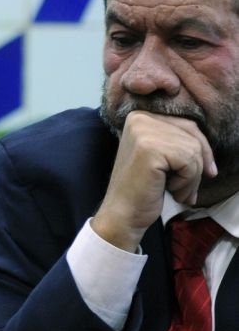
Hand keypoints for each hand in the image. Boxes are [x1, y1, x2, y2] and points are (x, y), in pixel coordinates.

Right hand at [92, 111, 215, 250]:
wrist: (123, 213)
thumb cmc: (144, 188)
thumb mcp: (161, 155)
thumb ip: (178, 140)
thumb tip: (208, 147)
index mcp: (139, 116)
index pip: (188, 124)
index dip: (201, 149)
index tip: (207, 171)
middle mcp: (139, 118)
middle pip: (193, 134)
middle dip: (197, 164)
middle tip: (187, 188)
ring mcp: (142, 132)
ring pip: (193, 149)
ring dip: (192, 177)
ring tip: (176, 191)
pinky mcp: (149, 149)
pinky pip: (189, 161)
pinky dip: (187, 181)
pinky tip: (170, 190)